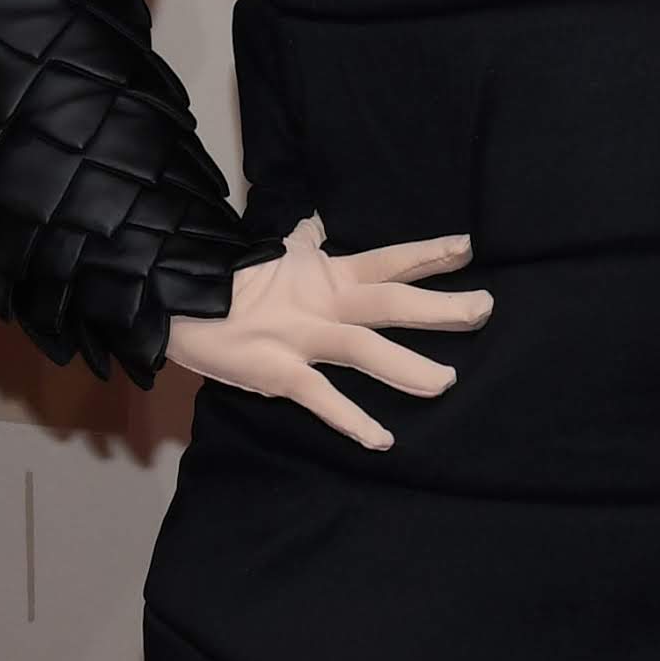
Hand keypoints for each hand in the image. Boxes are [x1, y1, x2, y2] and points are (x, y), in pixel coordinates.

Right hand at [162, 219, 492, 449]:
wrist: (174, 297)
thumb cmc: (230, 278)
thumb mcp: (273, 254)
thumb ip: (304, 241)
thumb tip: (315, 220)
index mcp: (326, 274)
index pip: (387, 260)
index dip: (427, 253)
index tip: (468, 246)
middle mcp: (322, 302)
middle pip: (391, 301)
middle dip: (439, 307)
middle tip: (485, 308)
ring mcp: (301, 336)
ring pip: (364, 349)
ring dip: (407, 367)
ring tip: (447, 383)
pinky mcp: (277, 370)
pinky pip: (321, 397)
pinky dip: (352, 420)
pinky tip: (383, 439)